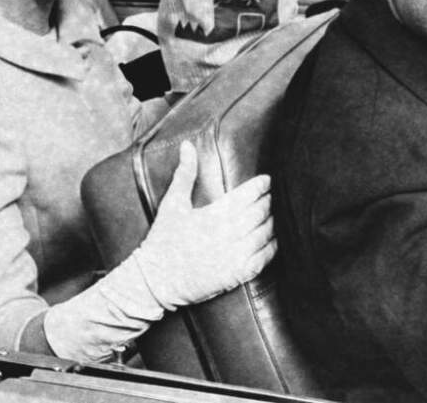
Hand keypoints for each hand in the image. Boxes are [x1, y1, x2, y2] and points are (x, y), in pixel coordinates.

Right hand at [134, 141, 276, 309]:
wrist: (155, 281)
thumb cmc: (163, 240)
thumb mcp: (172, 204)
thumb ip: (184, 174)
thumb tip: (188, 145)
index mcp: (213, 215)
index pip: (249, 194)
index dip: (261, 185)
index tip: (266, 180)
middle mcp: (227, 235)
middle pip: (261, 212)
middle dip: (267, 201)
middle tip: (269, 196)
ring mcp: (234, 257)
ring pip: (265, 233)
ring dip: (271, 221)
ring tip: (270, 214)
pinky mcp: (237, 275)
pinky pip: (264, 257)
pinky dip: (272, 245)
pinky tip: (271, 238)